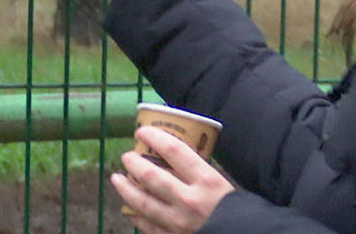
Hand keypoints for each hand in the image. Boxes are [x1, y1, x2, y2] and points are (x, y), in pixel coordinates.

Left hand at [110, 126, 234, 233]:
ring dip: (125, 189)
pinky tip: (129, 210)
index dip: (154, 137)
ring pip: (142, 203)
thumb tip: (173, 157)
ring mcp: (179, 223)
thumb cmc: (239, 212)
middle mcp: (190, 201)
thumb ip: (199, 172)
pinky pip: (147, 227)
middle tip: (126, 156)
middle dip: (134, 163)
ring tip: (116, 179)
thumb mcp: (223, 184)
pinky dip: (136, 217)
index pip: (174, 151)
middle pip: (151, 176)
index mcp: (207, 181)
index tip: (142, 131)